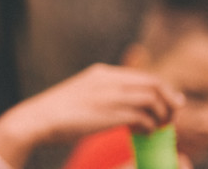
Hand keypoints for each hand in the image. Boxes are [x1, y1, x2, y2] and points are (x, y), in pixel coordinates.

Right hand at [0, 63, 183, 145]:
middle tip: (170, 117)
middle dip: (170, 101)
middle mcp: (109, 79)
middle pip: (155, 83)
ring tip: (158, 128)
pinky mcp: (111, 112)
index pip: (144, 76)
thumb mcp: (82, 94)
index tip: (167, 105)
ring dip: (162, 115)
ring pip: (154, 98)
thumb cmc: (56, 114)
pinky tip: (143, 134)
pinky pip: (144, 116)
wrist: (37, 120)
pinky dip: (150, 126)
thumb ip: (102, 94)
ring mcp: (110, 95)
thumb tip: (121, 106)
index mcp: (101, 73)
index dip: (161, 91)